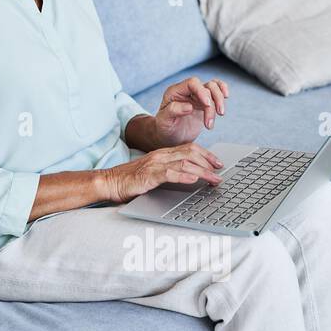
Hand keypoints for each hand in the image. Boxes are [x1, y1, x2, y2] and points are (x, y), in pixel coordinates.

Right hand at [103, 144, 223, 203]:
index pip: (190, 148)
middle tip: (220, 172)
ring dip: (203, 171)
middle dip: (209, 162)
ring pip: (185, 162)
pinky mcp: (149, 175)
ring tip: (214, 179)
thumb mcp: (154, 173)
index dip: (207, 155)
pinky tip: (194, 180)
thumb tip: (190, 178)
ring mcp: (155, 164)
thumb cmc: (131, 180)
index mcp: (163, 153)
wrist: (110, 182)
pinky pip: (170, 173)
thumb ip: (170, 172)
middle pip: (191, 152)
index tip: (218, 163)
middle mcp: (161, 155)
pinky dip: (184, 176)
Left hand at [153, 76, 228, 144]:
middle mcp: (187, 91)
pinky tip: (226, 97)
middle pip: (206, 86)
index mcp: (175, 92)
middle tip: (213, 118)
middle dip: (214, 101)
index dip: (201, 91)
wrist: (170, 137)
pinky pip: (216, 91)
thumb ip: (173, 111)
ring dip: (219, 102)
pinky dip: (222, 91)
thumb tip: (189, 106)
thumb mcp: (164, 121)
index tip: (207, 104)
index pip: (192, 83)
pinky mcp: (205, 103)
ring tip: (218, 117)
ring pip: (214, 88)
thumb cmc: (164, 128)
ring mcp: (197, 97)